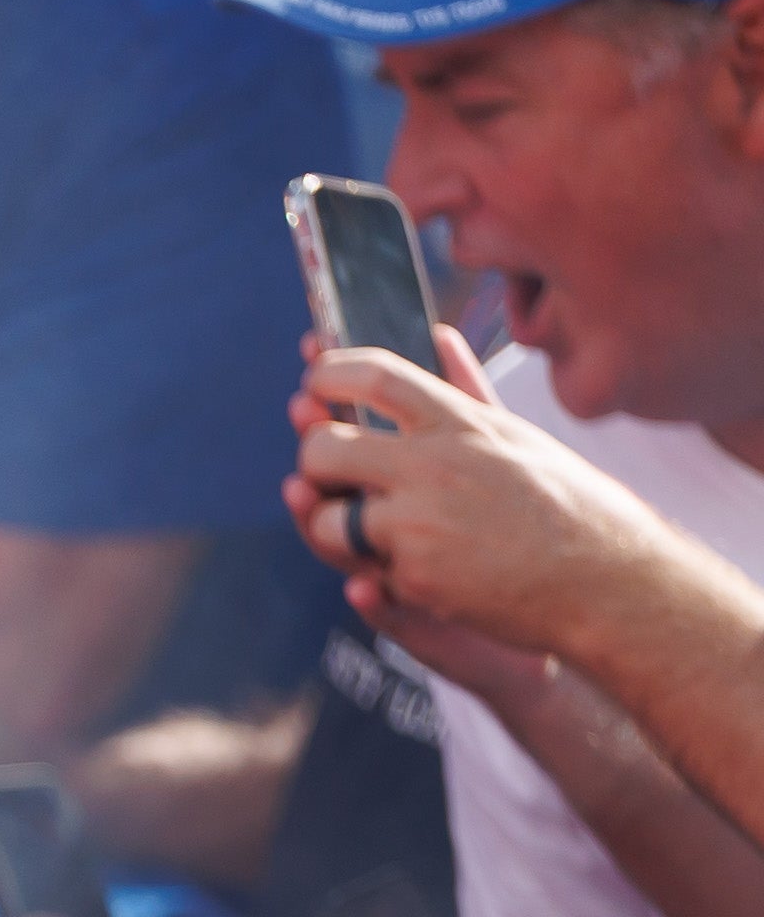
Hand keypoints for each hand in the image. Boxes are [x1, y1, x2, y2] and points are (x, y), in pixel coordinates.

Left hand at [294, 337, 760, 691]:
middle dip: (314, 460)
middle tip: (323, 470)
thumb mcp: (516, 436)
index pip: (378, 377)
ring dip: (332, 526)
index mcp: (464, 424)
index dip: (331, 373)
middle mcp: (436, 464)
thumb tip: (437, 337)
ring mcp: (421, 521)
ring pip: (327, 518)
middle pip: (326, 448)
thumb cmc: (566, 506)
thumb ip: (466, 392)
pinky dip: (377, 572)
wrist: (604, 579)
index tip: (314, 381)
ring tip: (364, 528)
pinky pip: (362, 569)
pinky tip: (417, 572)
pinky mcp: (415, 575)